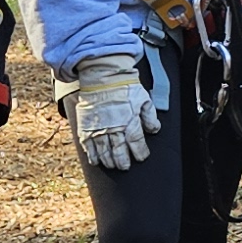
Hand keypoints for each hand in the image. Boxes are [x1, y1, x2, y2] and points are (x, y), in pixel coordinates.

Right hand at [65, 52, 160, 169]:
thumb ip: (150, 116)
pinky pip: (88, 146)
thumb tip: (155, 130)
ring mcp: (98, 129)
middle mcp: (113, 128)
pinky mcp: (86, 127)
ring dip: (109, 161)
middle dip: (123, 161)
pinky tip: (97, 161)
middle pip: (119, 152)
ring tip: (113, 165)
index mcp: (129, 122)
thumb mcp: (144, 99)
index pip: (136, 143)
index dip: (140, 153)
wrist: (102, 76)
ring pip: (104, 152)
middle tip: (125, 166)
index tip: (141, 157)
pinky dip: (93, 156)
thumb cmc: (125, 87)